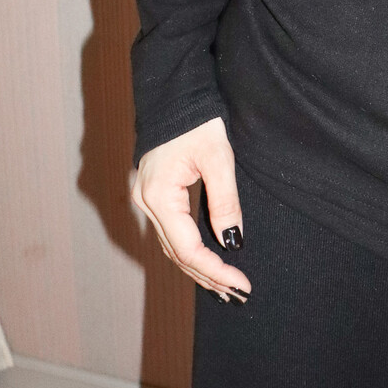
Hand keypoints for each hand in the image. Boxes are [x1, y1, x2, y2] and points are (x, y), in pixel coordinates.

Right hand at [130, 116, 251, 302]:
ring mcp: (146, 198)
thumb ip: (225, 202)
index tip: (242, 284)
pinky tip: (207, 260)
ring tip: (226, 288)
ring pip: (173, 245)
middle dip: (208, 277)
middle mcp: (146, 202)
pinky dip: (190, 250)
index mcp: (158, 196)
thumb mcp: (218, 159)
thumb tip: (233, 242)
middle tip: (238, 295)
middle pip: (177, 253)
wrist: (175, 92)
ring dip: (199, 268)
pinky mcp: (154, 193)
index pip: (188, 249)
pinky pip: (172, 231)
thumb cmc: (197, 121)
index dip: (215, 270)